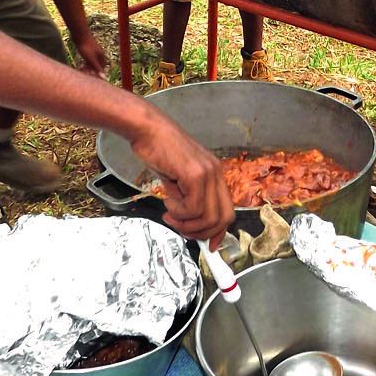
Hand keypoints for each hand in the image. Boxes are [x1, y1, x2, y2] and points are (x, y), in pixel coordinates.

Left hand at [74, 32, 108, 75]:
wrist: (79, 35)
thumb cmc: (85, 47)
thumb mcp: (91, 59)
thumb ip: (96, 68)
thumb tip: (104, 77)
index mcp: (101, 56)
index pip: (102, 68)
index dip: (98, 74)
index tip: (92, 79)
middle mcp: (98, 54)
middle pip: (97, 65)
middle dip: (92, 71)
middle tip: (86, 75)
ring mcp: (93, 51)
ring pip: (92, 63)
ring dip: (88, 68)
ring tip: (82, 71)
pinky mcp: (87, 50)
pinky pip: (87, 59)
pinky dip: (85, 64)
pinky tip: (80, 66)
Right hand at [128, 113, 233, 244]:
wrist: (148, 130)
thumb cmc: (159, 151)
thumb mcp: (178, 179)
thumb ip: (187, 198)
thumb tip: (189, 224)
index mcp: (215, 174)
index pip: (227, 211)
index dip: (219, 232)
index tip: (209, 245)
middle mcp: (216, 173)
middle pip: (223, 218)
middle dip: (202, 233)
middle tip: (181, 230)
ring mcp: (208, 173)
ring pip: (207, 216)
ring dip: (186, 223)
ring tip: (170, 213)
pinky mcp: (195, 174)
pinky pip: (192, 207)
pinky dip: (178, 212)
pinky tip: (167, 201)